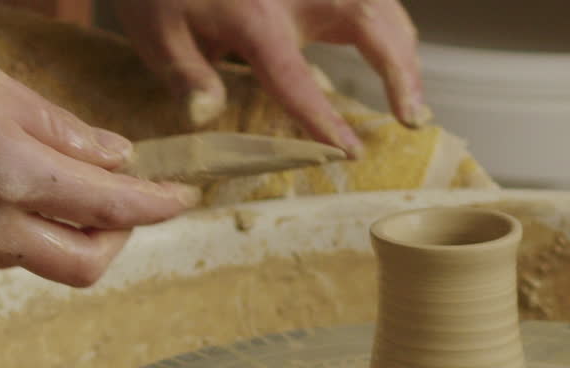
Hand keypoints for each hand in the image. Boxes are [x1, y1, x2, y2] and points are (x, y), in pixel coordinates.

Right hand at [0, 28, 199, 286]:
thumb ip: (59, 128)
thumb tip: (117, 156)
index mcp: (14, 174)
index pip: (113, 207)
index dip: (157, 206)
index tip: (180, 199)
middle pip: (84, 264)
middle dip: (116, 240)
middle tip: (119, 205)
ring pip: (33, 260)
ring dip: (59, 233)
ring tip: (49, 188)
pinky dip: (5, 230)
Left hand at [112, 0, 426, 156]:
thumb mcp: (156, 29)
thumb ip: (184, 73)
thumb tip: (204, 115)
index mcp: (254, 16)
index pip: (294, 76)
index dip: (321, 119)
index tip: (346, 152)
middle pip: (368, 21)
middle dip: (400, 70)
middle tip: (414, 118)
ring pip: (380, 5)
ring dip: (405, 51)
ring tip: (413, 100)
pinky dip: (392, 28)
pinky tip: (397, 57)